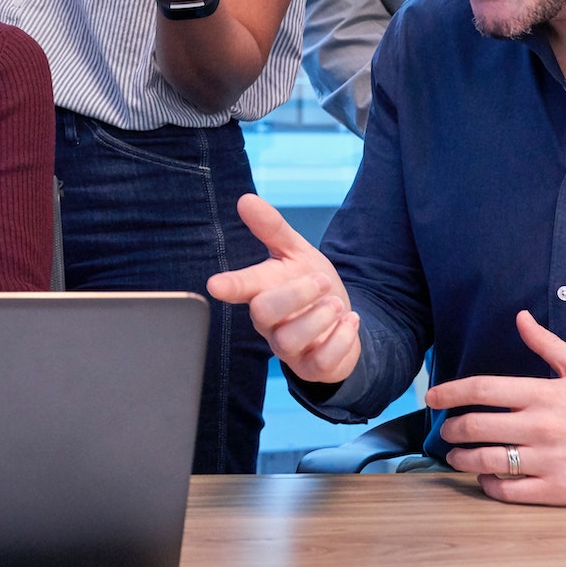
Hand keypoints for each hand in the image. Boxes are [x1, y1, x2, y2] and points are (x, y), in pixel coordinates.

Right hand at [205, 194, 360, 384]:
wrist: (341, 321)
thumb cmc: (310, 286)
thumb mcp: (296, 252)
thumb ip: (272, 228)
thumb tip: (246, 199)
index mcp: (262, 290)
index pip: (241, 286)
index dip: (230, 285)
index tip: (216, 284)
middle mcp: (269, 322)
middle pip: (263, 312)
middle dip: (295, 294)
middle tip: (322, 281)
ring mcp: (289, 348)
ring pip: (288, 340)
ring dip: (318, 319)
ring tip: (337, 305)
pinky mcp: (312, 367)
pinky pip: (320, 362)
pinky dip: (341, 339)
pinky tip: (349, 321)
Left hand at [428, 310, 565, 506]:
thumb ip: (547, 344)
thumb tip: (520, 316)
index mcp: (543, 394)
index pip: (482, 389)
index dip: (449, 392)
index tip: (431, 397)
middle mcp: (540, 427)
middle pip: (475, 426)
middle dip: (451, 428)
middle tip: (446, 430)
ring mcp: (546, 461)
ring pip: (485, 460)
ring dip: (461, 458)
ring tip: (456, 455)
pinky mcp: (554, 490)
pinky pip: (507, 490)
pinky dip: (488, 484)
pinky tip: (484, 477)